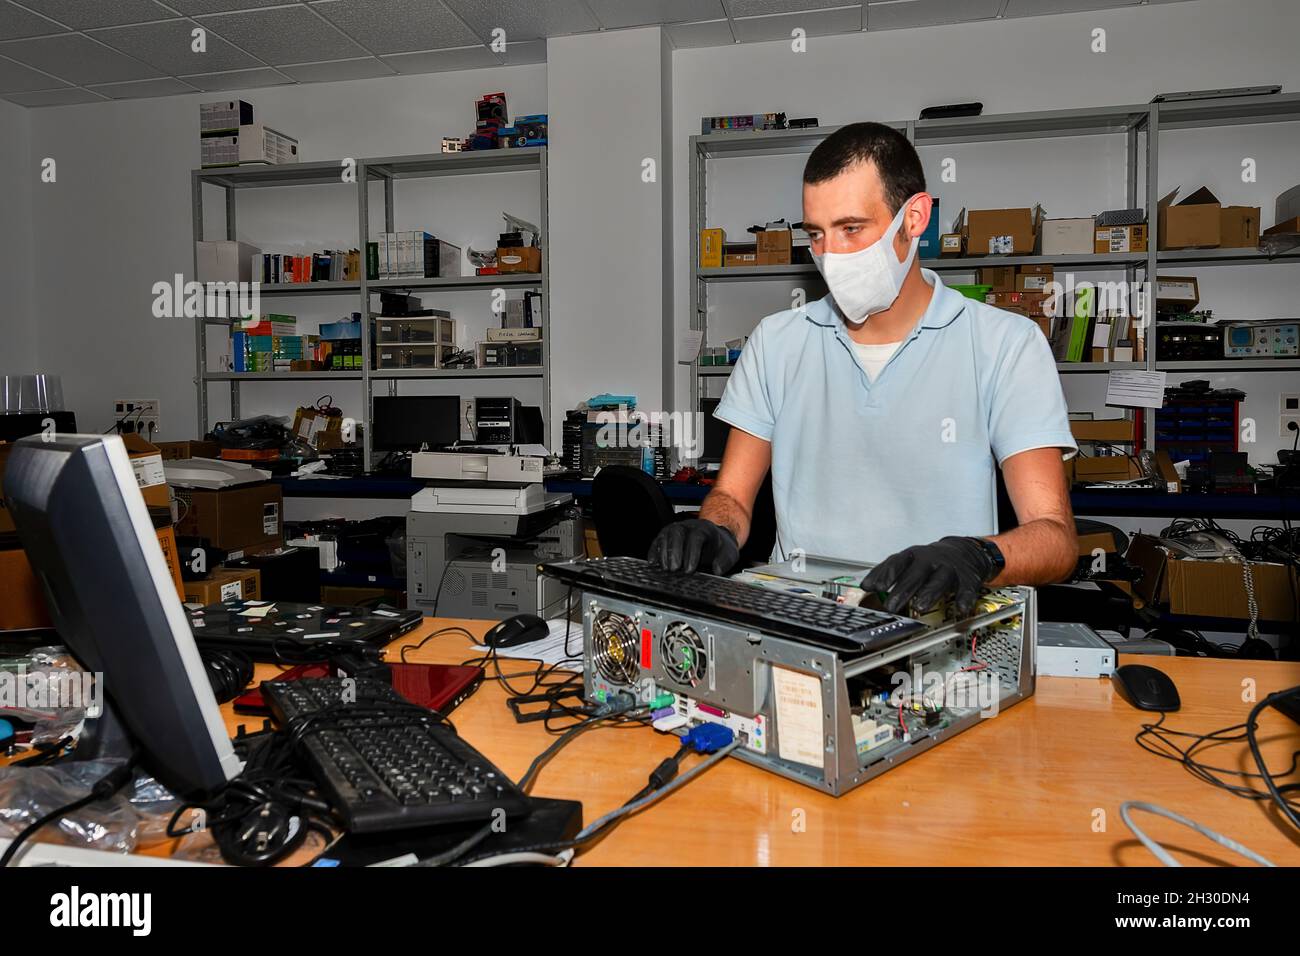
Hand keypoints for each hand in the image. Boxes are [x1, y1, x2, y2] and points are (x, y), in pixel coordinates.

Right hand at [647, 519, 739, 574]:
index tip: (689, 569)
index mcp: (705, 529)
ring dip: (663, 553)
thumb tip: (717, 570)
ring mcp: (676, 529)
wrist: (715, 538)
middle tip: (674, 569)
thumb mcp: (730, 553)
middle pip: (677, 533)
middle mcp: (688, 526)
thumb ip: (725, 561)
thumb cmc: (720, 546)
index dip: (691, 553)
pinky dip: (654, 551)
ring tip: (665, 569)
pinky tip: (653, 562)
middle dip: (674, 552)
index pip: (696, 537)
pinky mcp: (666, 536)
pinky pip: (657, 541)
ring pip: (665, 535)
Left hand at [859, 536, 996, 616]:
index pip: (897, 562)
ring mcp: (949, 569)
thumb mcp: (906, 561)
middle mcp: (931, 561)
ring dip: (929, 593)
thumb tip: (865, 586)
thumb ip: (887, 573)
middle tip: (891, 606)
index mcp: (913, 556)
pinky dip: (964, 600)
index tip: (875, 587)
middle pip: (916, 574)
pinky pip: (967, 590)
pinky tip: (961, 610)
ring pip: (939, 580)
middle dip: (903, 590)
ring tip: (919, 607)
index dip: (886, 574)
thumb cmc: (928, 561)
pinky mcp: (967, 580)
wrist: (962, 552)